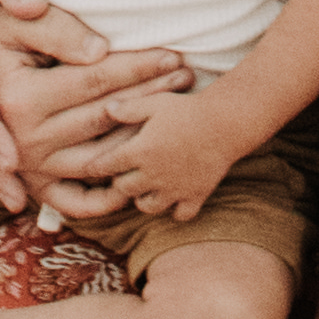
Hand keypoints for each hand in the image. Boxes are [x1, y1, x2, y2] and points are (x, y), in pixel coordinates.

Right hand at [0, 4, 190, 227]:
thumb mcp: (11, 20)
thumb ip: (54, 28)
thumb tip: (100, 51)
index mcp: (19, 99)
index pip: (96, 80)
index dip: (139, 65)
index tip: (175, 53)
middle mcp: (23, 142)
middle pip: (105, 118)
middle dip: (151, 96)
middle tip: (188, 78)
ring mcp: (30, 170)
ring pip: (101, 160)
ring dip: (142, 139)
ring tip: (175, 113)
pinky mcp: (33, 187)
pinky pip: (77, 203)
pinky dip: (110, 199)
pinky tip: (140, 178)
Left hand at [109, 77, 246, 224]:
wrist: (225, 123)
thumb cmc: (188, 109)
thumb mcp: (156, 102)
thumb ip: (129, 108)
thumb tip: (106, 109)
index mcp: (140, 151)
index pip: (108, 165)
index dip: (98, 166)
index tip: (93, 166)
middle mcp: (153, 175)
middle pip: (124, 189)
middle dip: (121, 182)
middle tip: (125, 172)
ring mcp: (174, 189)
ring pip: (148, 207)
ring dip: (143, 198)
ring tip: (147, 187)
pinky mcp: (195, 196)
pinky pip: (180, 215)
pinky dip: (176, 210)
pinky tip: (176, 197)